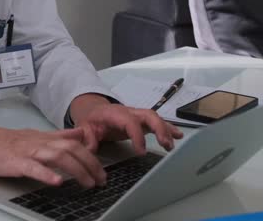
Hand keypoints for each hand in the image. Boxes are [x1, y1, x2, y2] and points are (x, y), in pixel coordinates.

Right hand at [0, 122, 106, 187]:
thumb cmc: (7, 142)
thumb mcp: (37, 136)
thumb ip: (60, 136)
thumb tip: (80, 133)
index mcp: (46, 138)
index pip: (75, 143)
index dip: (92, 155)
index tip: (103, 169)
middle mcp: (41, 143)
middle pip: (71, 149)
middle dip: (90, 164)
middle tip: (101, 179)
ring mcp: (29, 152)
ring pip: (57, 156)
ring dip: (76, 169)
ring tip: (88, 182)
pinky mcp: (16, 162)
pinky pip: (33, 167)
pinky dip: (46, 174)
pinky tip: (57, 181)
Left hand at [69, 94, 183, 154]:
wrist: (94, 111)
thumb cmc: (91, 120)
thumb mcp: (84, 127)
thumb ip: (86, 137)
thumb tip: (91, 148)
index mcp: (114, 113)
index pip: (129, 121)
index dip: (137, 135)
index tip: (141, 152)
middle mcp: (129, 112)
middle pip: (148, 115)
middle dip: (159, 128)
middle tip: (166, 145)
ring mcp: (137, 115)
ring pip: (155, 118)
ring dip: (166, 130)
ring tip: (173, 145)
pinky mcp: (142, 121)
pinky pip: (157, 122)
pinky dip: (168, 128)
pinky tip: (178, 136)